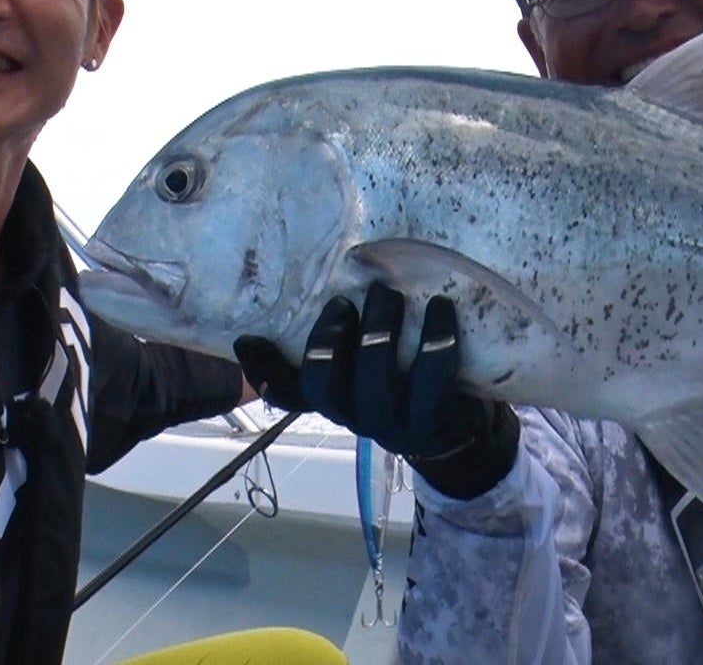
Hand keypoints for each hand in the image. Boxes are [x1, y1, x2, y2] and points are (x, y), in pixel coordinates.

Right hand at [233, 282, 517, 498]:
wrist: (456, 429)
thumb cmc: (406, 378)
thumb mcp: (370, 361)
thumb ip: (350, 333)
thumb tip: (335, 272)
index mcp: (332, 398)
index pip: (285, 391)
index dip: (261, 369)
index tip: (246, 338)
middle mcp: (351, 414)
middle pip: (324, 386)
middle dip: (330, 338)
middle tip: (344, 299)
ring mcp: (389, 424)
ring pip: (373, 382)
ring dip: (379, 333)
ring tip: (389, 295)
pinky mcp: (429, 421)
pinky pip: (431, 380)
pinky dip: (437, 340)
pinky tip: (441, 309)